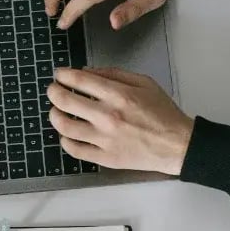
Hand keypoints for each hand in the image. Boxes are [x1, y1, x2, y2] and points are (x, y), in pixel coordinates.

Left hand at [47, 68, 193, 173]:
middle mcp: (108, 117)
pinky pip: (75, 150)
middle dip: (53, 92)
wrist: (177, 145)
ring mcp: (105, 140)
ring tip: (56, 112)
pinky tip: (67, 135)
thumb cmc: (163, 113)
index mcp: (119, 95)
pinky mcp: (105, 158)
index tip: (59, 75)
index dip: (63, 75)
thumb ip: (114, 74)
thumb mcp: (144, 83)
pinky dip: (65, 141)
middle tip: (53, 91)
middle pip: (65, 102)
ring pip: (65, 127)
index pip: (79, 81)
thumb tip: (86, 72)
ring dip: (54, 116)